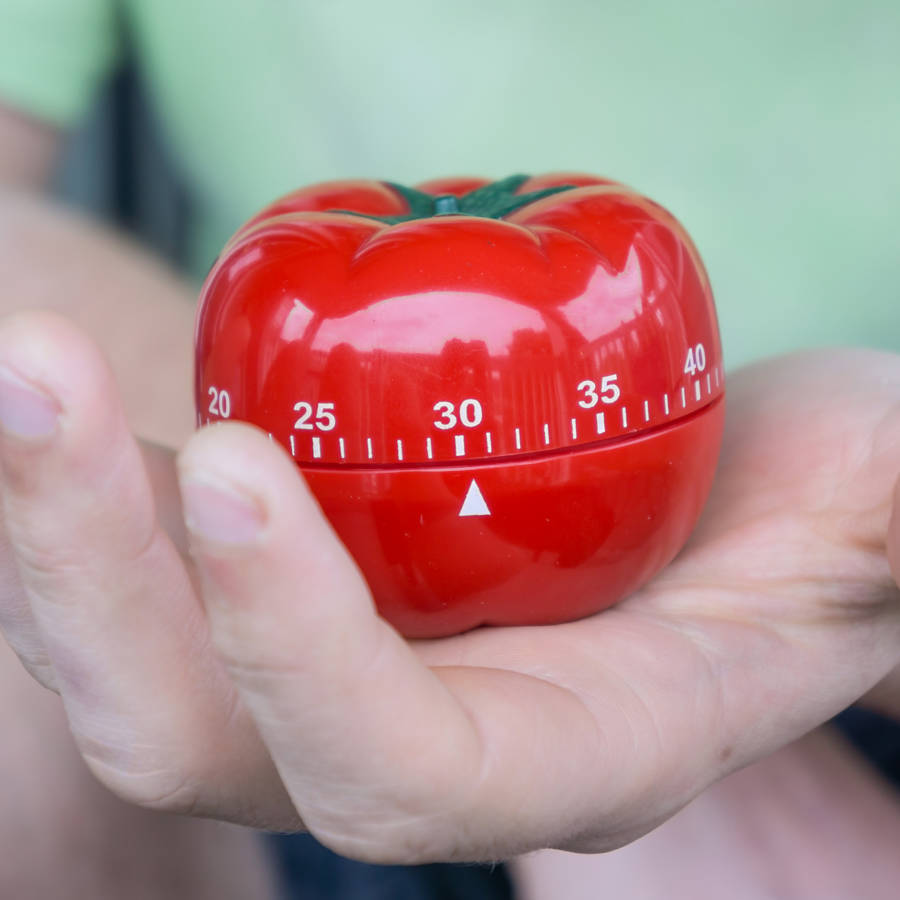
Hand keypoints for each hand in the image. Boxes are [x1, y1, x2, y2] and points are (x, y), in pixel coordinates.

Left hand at [0, 311, 897, 863]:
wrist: (711, 475)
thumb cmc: (813, 498)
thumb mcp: (883, 501)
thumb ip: (899, 524)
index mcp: (561, 748)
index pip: (402, 769)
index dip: (302, 653)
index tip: (240, 463)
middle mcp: (412, 730)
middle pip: (189, 736)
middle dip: (88, 579)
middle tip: (38, 371)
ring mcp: (317, 653)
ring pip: (119, 647)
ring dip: (43, 514)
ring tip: (20, 355)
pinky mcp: (269, 568)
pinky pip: (124, 553)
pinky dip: (68, 478)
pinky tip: (45, 376)